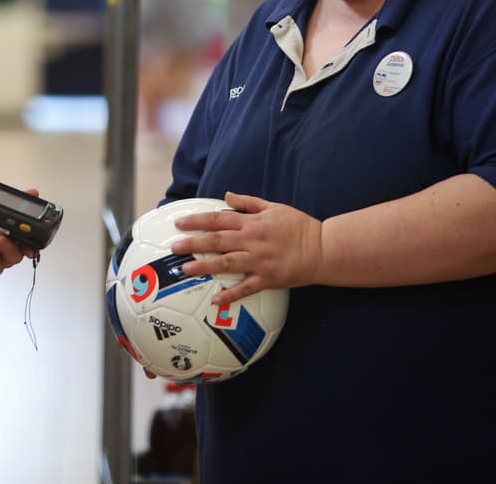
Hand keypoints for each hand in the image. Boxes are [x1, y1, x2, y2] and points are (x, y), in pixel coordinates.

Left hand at [169, 191, 323, 304]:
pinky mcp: (267, 279)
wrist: (322, 248)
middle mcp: (251, 241)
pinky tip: (215, 299)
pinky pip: (246, 288)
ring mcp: (258, 261)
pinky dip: (230, 295)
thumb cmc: (298, 226)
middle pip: (216, 241)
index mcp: (252, 223)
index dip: (197, 221)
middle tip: (174, 247)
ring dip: (204, 267)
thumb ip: (248, 203)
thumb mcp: (273, 207)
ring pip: (226, 264)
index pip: (218, 220)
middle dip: (192, 243)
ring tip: (185, 269)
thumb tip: (226, 196)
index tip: (180, 223)